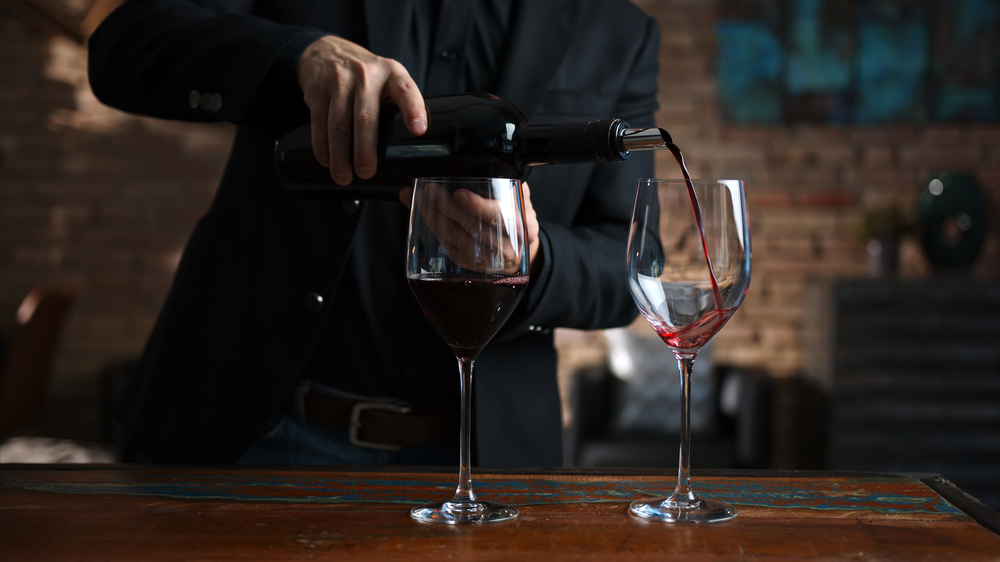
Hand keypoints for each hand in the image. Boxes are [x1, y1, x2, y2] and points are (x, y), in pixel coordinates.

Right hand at [297, 35, 426, 185]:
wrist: (328, 50)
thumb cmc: (366, 75)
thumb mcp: (388, 79)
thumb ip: (399, 104)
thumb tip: (412, 146)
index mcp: (392, 74)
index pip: (406, 91)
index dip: (413, 110)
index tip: (419, 130)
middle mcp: (366, 75)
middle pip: (365, 117)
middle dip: (365, 149)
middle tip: (366, 172)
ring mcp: (339, 80)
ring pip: (339, 123)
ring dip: (340, 154)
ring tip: (344, 176)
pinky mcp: (318, 89)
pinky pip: (319, 121)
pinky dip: (321, 145)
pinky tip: (326, 160)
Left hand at [401, 181, 540, 274]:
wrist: (519, 253)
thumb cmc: (516, 222)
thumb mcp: (522, 202)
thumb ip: (512, 187)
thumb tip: (497, 170)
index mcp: (518, 227)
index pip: (498, 217)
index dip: (478, 206)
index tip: (459, 194)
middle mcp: (503, 247)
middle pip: (471, 227)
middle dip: (447, 207)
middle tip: (431, 190)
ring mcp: (485, 259)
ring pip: (455, 237)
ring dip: (434, 217)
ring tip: (421, 198)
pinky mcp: (469, 264)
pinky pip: (448, 245)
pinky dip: (434, 227)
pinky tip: (425, 212)